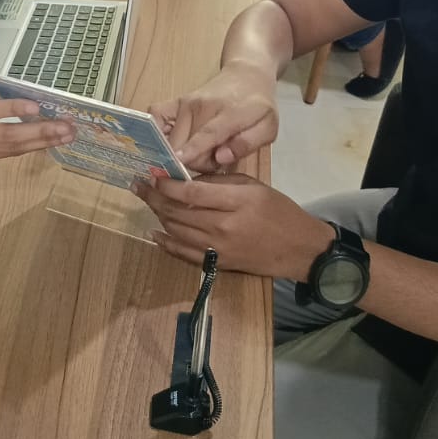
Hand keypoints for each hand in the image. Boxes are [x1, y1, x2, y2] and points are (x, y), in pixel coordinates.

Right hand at [0, 78, 71, 166]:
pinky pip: (10, 154)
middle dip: (40, 131)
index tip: (35, 106)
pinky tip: (50, 142)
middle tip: (65, 127)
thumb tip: (6, 88)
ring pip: (13, 148)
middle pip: (9, 135)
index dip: (13, 109)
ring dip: (43, 142)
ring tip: (66, 135)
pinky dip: (31, 147)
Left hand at [134, 173, 332, 278]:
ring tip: (148, 201)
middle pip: (178, 212)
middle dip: (154, 197)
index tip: (152, 174)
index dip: (167, 185)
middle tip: (139, 185)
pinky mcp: (217, 263)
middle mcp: (223, 226)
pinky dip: (166, 243)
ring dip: (158, 215)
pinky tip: (155, 232)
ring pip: (177, 231)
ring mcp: (219, 248)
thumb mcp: (254, 186)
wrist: (298, 249)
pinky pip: (184, 254)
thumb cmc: (279, 211)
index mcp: (236, 201)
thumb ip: (220, 182)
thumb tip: (188, 179)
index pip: (191, 193)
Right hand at [149, 60, 277, 171]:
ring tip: (202, 150)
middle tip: (215, 159)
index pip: (208, 133)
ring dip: (183, 152)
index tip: (179, 162)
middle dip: (196, 162)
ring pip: (171, 139)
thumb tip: (221, 157)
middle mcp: (202, 106)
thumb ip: (248, 143)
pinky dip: (156, 130)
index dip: (193, 150)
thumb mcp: (268, 128)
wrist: (246, 75)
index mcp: (230, 114)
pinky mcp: (175, 101)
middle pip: (185, 144)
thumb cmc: (258, 106)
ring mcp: (185, 103)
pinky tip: (170, 140)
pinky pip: (155, 115)